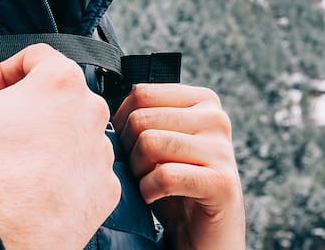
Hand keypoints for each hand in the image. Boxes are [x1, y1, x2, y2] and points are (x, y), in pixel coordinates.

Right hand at [0, 45, 119, 249]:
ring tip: (10, 161)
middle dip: (22, 106)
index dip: (0, 73)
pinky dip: (61, 173)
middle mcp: (91, 113)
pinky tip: (33, 185)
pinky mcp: (104, 191)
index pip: (34, 56)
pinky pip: (83, 171)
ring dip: (44, 139)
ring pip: (71, 132)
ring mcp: (101, 155)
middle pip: (55, 94)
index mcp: (61, 82)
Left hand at [113, 84, 244, 248]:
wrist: (204, 232)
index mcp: (202, 100)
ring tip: (148, 182)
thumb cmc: (175, 184)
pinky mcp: (221, 182)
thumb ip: (144, 117)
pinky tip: (155, 197)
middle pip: (141, 118)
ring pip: (149, 143)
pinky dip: (149, 191)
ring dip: (137, 171)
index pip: (141, 93)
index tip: (129, 146)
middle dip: (129, 149)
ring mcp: (222, 149)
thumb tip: (102, 109)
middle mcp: (216, 118)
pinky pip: (165, 176)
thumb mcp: (160, 140)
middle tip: (139, 170)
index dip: (122, 122)